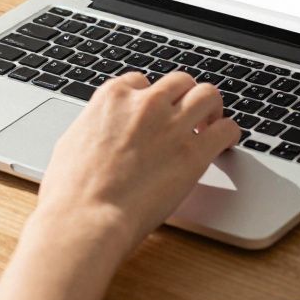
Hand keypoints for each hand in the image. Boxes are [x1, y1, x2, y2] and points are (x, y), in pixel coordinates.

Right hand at [32, 71, 240, 259]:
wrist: (86, 218)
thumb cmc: (70, 192)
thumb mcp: (71, 143)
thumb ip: (94, 128)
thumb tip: (100, 131)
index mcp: (112, 97)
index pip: (142, 82)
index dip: (151, 100)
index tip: (155, 114)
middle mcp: (145, 103)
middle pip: (179, 82)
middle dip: (184, 97)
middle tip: (187, 116)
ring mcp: (172, 125)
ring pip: (208, 95)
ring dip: (211, 108)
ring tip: (211, 124)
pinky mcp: (194, 152)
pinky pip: (227, 129)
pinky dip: (229, 134)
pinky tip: (224, 144)